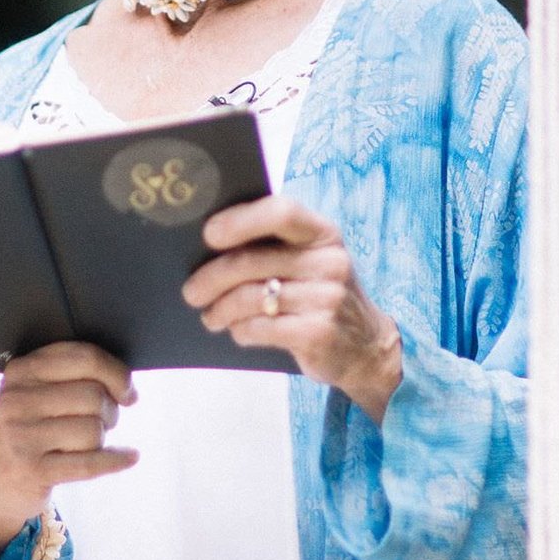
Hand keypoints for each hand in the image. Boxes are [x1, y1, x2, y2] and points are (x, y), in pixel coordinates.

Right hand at [0, 342, 137, 559]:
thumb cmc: (27, 431)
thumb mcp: (33, 394)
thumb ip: (70, 377)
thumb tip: (125, 383)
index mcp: (21, 370)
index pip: (84, 358)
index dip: (116, 372)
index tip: (126, 389)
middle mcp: (17, 400)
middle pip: (93, 395)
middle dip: (110, 410)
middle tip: (103, 421)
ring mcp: (21, 437)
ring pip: (92, 430)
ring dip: (102, 439)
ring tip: (89, 443)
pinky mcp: (32, 471)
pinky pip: (89, 463)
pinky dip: (115, 460)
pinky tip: (128, 457)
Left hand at [185, 195, 402, 422]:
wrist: (367, 347)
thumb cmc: (322, 295)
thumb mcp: (312, 261)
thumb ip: (275, 246)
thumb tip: (210, 242)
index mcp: (323, 233)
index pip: (281, 212)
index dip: (240, 220)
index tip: (209, 234)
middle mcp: (330, 261)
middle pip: (254, 261)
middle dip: (212, 277)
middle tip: (191, 291)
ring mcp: (327, 298)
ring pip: (252, 297)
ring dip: (221, 309)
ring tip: (210, 316)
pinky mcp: (319, 333)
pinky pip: (262, 328)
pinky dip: (241, 330)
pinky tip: (236, 330)